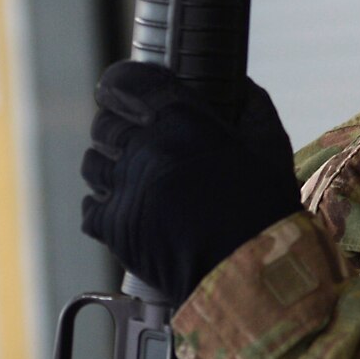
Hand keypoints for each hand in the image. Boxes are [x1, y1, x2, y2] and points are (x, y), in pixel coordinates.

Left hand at [80, 61, 300, 301]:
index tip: (126, 90)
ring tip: (133, 179)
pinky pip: (90, 207)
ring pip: (92, 163)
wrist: (248, 277)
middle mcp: (145, 148)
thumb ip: (252, 106)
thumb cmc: (264, 212)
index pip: (126, 81)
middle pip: (105, 123)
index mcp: (181, 120)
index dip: (122, 84)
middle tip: (136, 140)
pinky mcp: (113, 227)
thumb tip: (238, 86)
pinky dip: (103, 207)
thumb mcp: (270, 148)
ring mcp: (125, 188)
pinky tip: (127, 211)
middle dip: (117, 127)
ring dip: (109, 166)